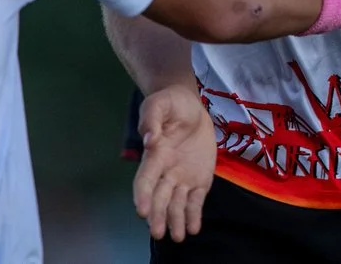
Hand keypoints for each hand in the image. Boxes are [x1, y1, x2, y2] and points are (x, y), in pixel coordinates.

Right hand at [133, 84, 215, 242]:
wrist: (190, 105)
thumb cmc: (170, 103)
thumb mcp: (159, 104)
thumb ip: (152, 119)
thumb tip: (149, 139)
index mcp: (154, 155)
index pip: (145, 179)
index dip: (143, 195)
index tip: (142, 211)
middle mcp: (166, 171)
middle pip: (160, 197)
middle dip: (158, 215)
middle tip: (158, 233)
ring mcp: (182, 177)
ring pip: (176, 203)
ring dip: (175, 220)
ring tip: (177, 237)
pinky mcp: (199, 179)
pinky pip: (195, 200)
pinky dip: (194, 215)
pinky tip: (194, 228)